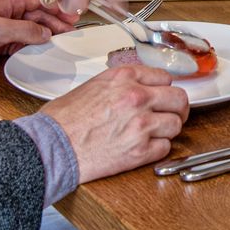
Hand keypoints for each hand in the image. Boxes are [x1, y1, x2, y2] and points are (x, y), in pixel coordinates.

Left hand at [0, 0, 75, 77]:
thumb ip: (25, 31)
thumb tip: (45, 33)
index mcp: (7, 2)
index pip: (40, 2)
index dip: (58, 8)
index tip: (73, 16)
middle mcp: (7, 14)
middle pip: (39, 17)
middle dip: (56, 23)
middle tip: (71, 32)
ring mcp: (3, 30)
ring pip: (32, 31)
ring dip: (47, 36)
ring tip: (61, 42)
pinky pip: (23, 44)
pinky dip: (34, 47)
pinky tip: (42, 51)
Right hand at [41, 66, 188, 182]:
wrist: (49, 147)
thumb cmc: (63, 119)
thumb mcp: (94, 86)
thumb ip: (123, 83)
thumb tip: (142, 87)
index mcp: (125, 78)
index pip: (165, 77)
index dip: (164, 89)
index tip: (163, 96)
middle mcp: (137, 97)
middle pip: (179, 99)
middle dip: (176, 108)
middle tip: (171, 114)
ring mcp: (141, 124)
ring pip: (176, 124)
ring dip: (167, 129)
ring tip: (154, 133)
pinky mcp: (139, 151)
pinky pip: (165, 147)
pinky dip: (157, 149)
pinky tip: (144, 147)